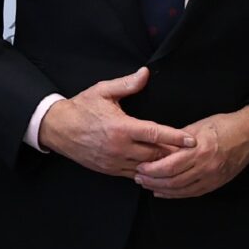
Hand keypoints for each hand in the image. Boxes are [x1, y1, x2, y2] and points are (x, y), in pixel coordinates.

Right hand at [40, 67, 193, 176]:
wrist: (57, 128)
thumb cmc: (81, 108)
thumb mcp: (103, 91)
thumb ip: (127, 84)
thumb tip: (145, 73)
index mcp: (121, 127)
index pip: (155, 133)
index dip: (175, 137)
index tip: (191, 140)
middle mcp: (119, 147)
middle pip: (155, 154)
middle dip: (172, 153)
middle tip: (188, 151)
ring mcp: (114, 161)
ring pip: (146, 167)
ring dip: (161, 165)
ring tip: (177, 161)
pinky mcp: (109, 170)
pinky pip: (133, 175)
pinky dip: (146, 172)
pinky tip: (156, 168)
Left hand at [134, 107, 248, 199]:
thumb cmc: (224, 126)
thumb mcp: (198, 127)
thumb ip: (178, 139)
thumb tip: (158, 146)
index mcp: (200, 150)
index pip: (169, 166)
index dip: (152, 169)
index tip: (139, 167)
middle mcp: (206, 166)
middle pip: (172, 181)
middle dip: (152, 181)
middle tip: (139, 178)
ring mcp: (212, 177)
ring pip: (181, 190)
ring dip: (161, 189)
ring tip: (148, 185)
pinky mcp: (216, 183)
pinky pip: (191, 193)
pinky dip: (175, 195)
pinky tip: (163, 192)